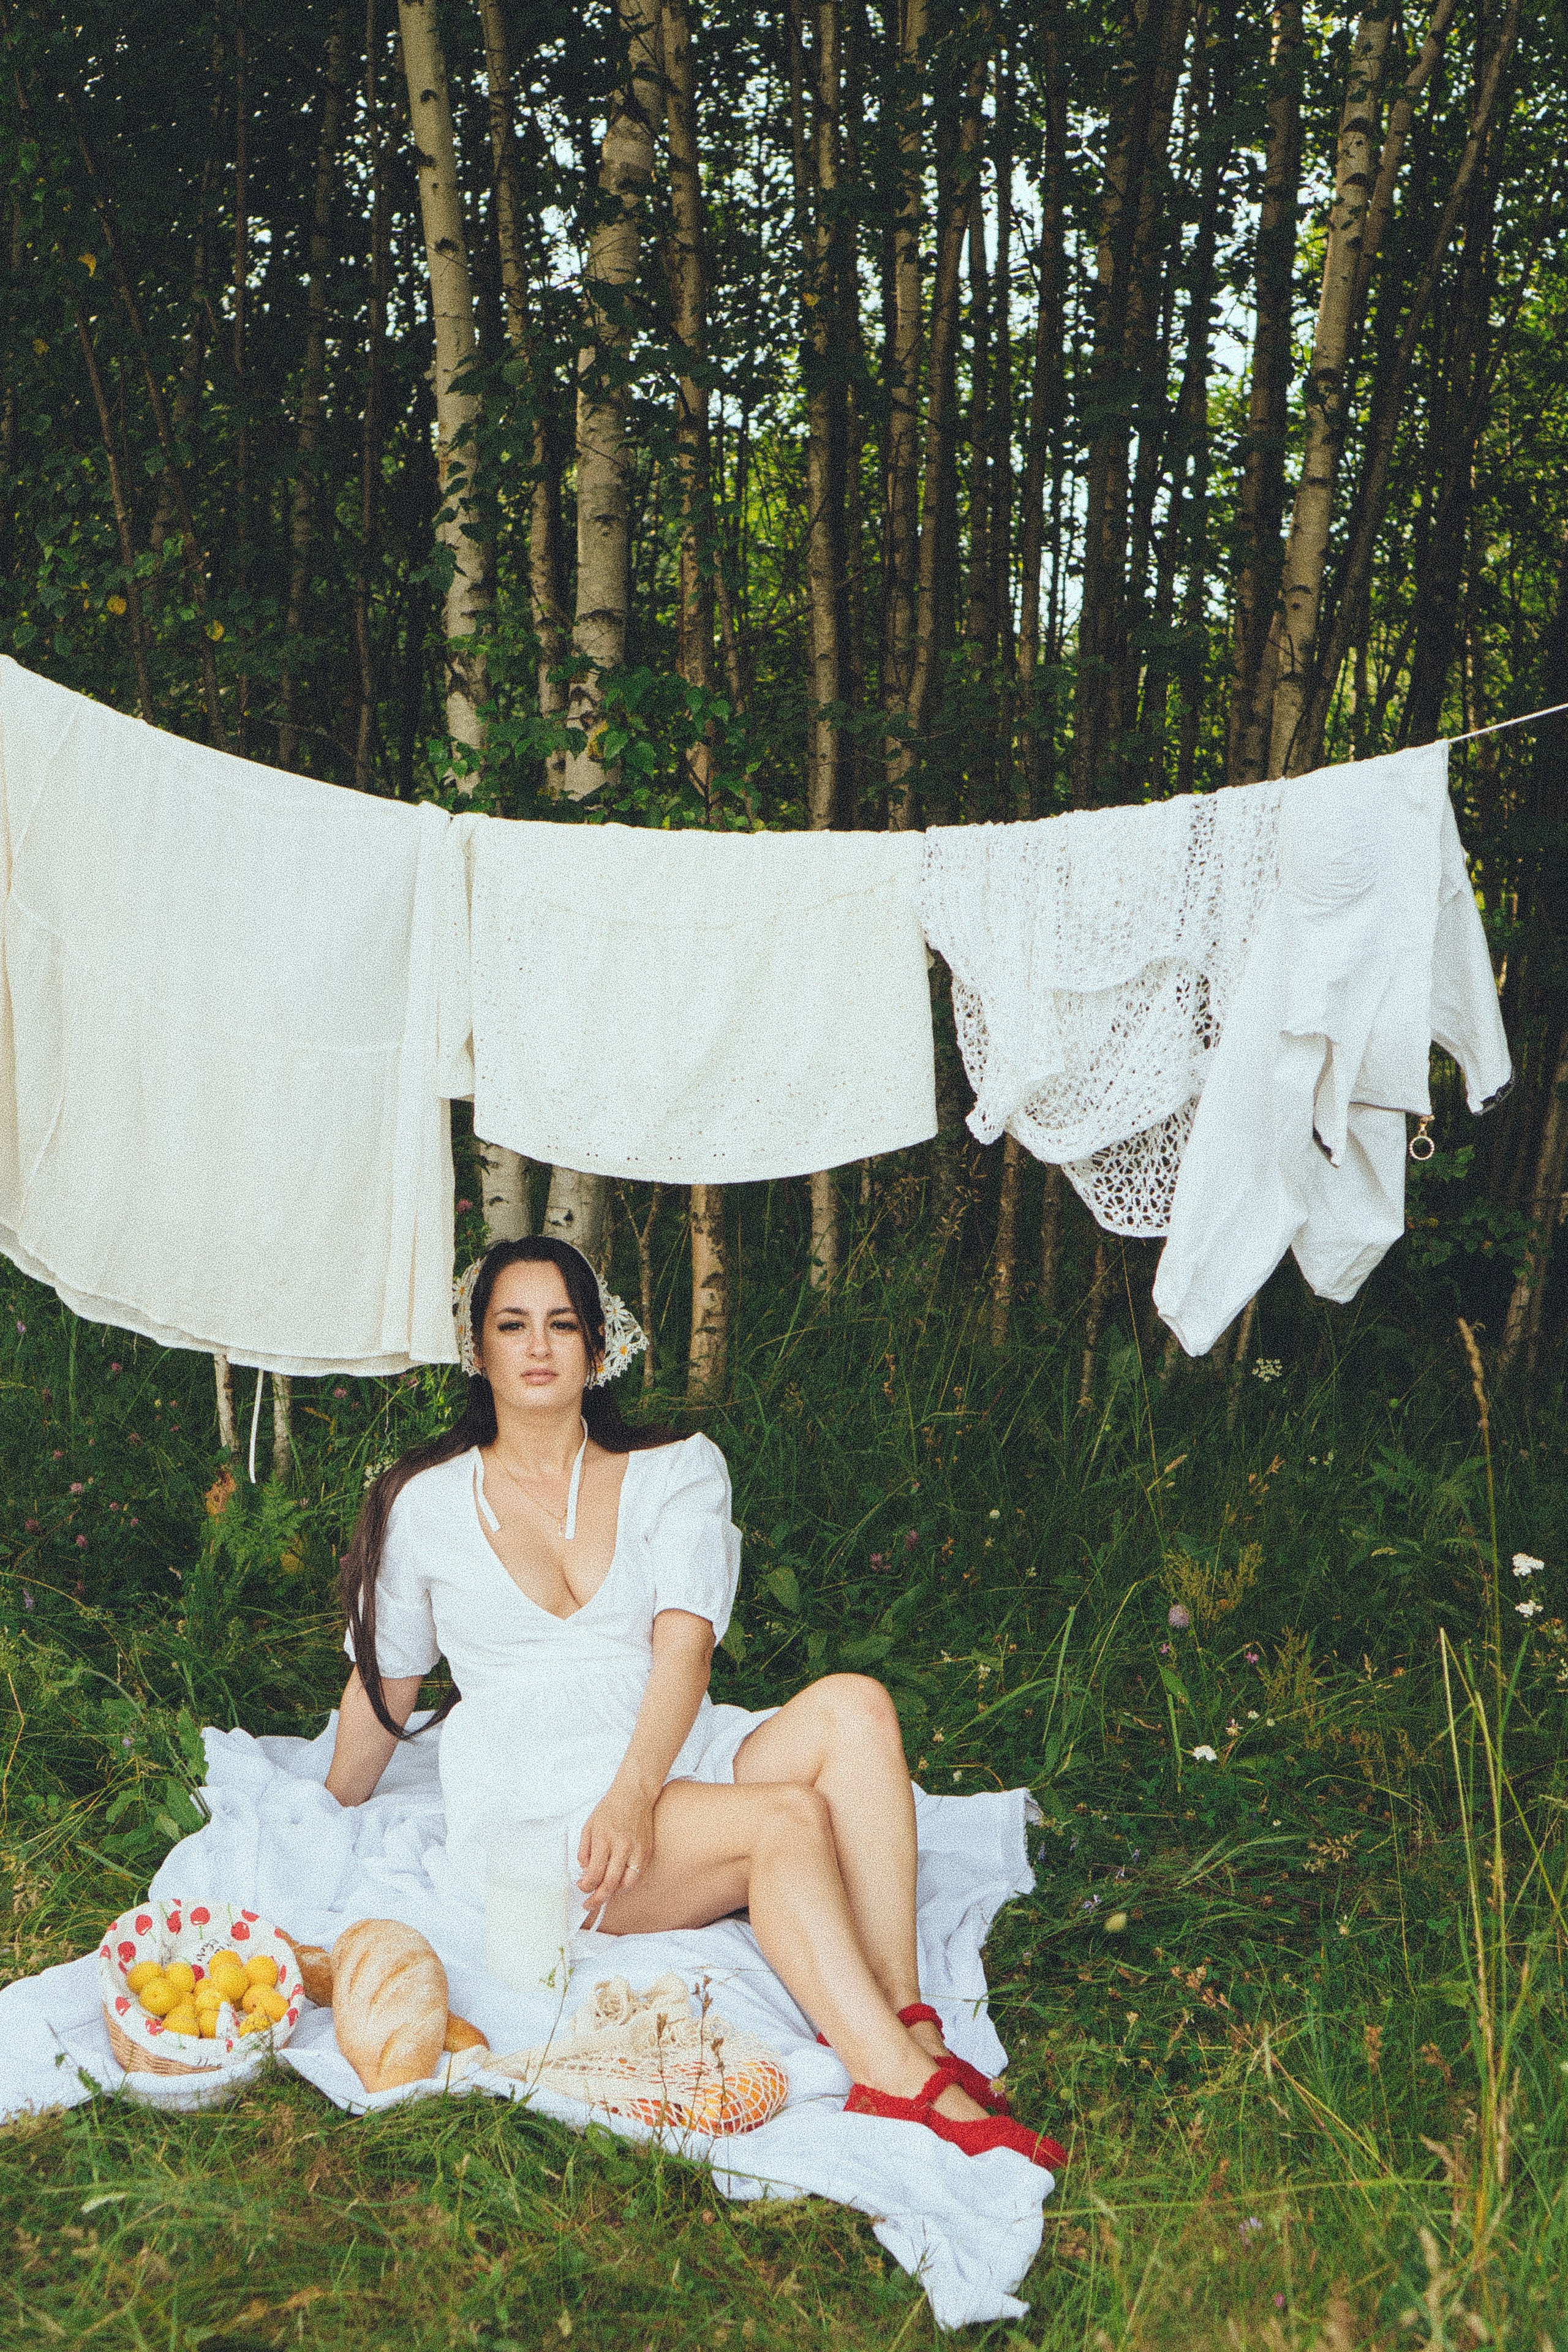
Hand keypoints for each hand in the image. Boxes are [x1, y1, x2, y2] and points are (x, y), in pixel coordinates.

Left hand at [576, 1780, 655, 1921]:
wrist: (634, 1795)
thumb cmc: (610, 1809)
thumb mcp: (589, 1827)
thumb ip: (584, 1851)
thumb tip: (585, 1872)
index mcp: (605, 1840)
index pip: (594, 1874)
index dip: (586, 1887)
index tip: (582, 1888)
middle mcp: (622, 1847)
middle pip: (610, 1883)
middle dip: (598, 1899)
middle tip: (590, 1904)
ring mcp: (637, 1850)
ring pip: (626, 1884)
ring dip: (614, 1892)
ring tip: (604, 1892)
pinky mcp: (647, 1852)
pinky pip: (636, 1875)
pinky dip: (626, 1882)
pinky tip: (617, 1880)